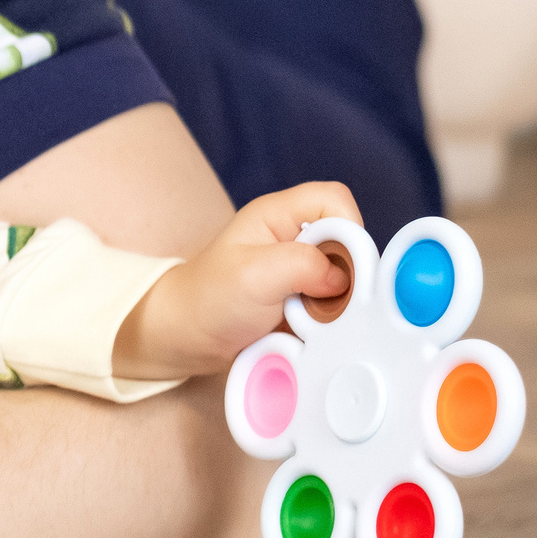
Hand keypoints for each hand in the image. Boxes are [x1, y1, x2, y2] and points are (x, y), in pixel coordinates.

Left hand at [115, 181, 360, 381]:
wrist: (188, 337)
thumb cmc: (208, 298)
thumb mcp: (253, 276)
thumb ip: (301, 265)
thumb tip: (343, 277)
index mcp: (277, 214)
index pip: (333, 199)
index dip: (348, 228)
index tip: (340, 268)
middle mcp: (293, 236)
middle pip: (348, 239)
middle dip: (346, 272)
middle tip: (322, 300)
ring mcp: (301, 267)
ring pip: (348, 274)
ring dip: (339, 300)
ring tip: (308, 316)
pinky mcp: (305, 296)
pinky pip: (338, 301)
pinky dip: (332, 317)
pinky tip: (309, 328)